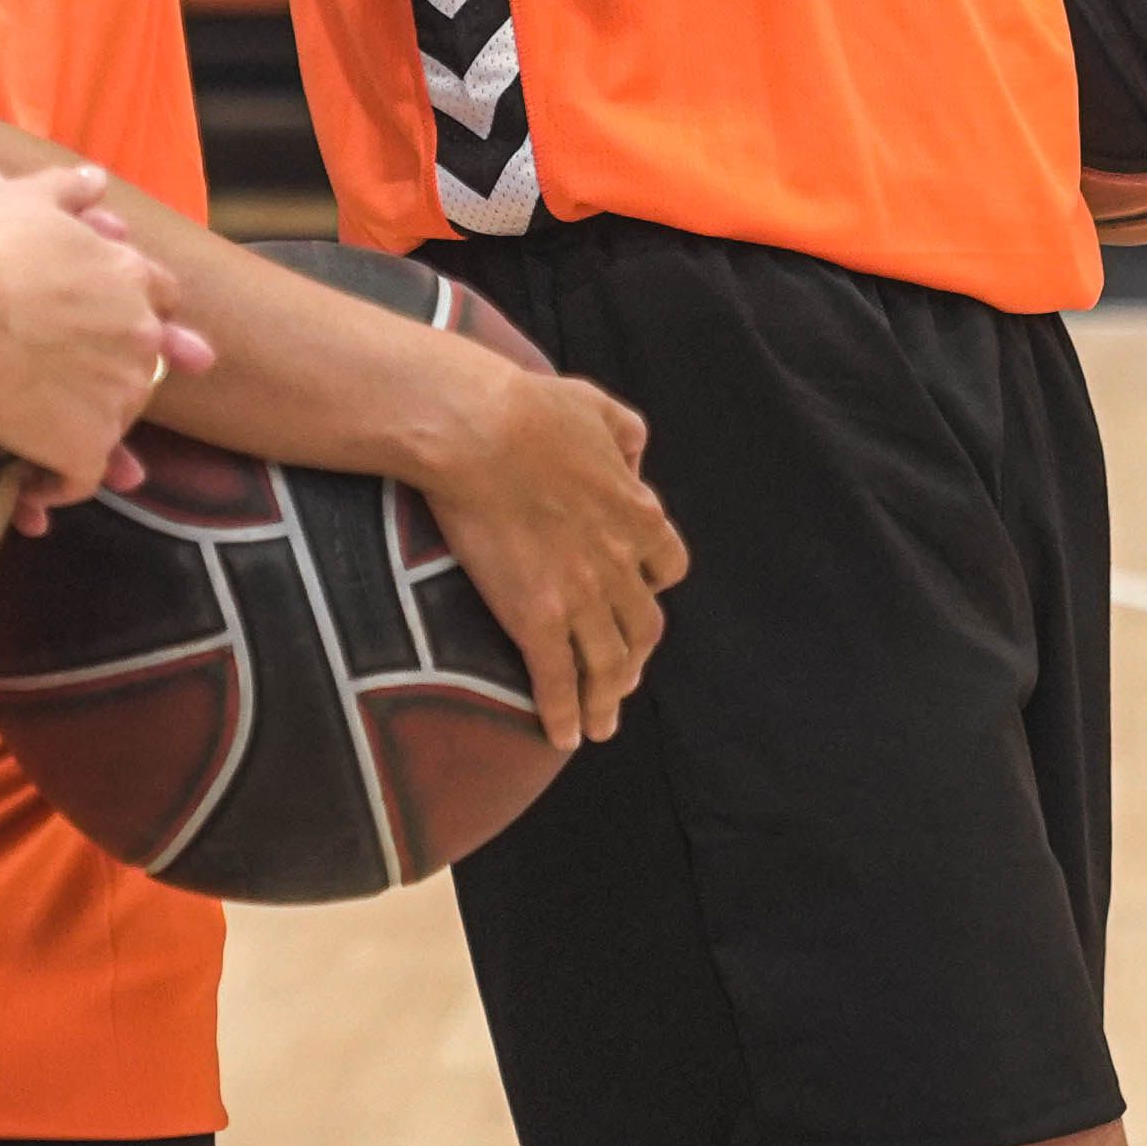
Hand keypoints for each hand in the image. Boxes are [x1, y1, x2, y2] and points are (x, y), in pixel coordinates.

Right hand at [0, 171, 207, 514]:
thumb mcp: (25, 200)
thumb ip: (68, 188)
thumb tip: (96, 177)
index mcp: (129, 279)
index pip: (159, 296)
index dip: (145, 312)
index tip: (139, 328)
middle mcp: (139, 338)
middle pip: (148, 366)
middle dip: (123, 380)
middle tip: (89, 398)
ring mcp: (119, 397)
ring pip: (118, 424)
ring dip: (90, 435)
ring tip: (44, 448)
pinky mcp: (87, 445)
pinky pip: (83, 478)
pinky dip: (57, 488)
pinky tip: (32, 497)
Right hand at [415, 363, 689, 748]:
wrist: (479, 431)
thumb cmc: (532, 409)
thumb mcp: (599, 407)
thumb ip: (627, 434)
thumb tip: (636, 456)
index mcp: (639, 515)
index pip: (667, 568)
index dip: (652, 586)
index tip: (637, 596)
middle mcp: (620, 565)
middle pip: (642, 628)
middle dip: (635, 658)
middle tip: (621, 679)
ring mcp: (580, 597)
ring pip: (607, 664)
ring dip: (606, 700)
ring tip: (600, 725)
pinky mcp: (535, 618)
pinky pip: (557, 681)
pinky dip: (564, 715)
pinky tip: (563, 737)